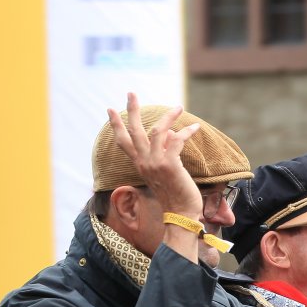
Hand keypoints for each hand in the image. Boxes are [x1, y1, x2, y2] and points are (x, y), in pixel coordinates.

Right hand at [105, 93, 202, 218]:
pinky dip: (187, 132)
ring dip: (169, 116)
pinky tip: (195, 127)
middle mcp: (144, 162)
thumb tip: (170, 133)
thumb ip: (165, 152)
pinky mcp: (169, 165)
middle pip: (134, 131)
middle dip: (132, 110)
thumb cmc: (175, 194)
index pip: (123, 142)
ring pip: (158, 131)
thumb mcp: (166, 170)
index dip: (116, 125)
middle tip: (131, 93)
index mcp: (140, 164)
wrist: (181, 213)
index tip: (111, 109)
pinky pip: (177, 140)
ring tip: (178, 107)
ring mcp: (155, 163)